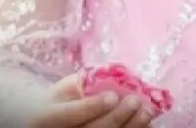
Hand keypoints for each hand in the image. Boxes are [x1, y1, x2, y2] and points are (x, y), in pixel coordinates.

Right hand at [30, 74, 155, 127]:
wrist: (47, 123)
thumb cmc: (59, 101)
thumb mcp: (63, 88)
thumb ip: (81, 82)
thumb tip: (108, 73)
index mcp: (50, 116)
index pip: (72, 115)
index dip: (92, 107)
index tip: (113, 96)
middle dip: (117, 117)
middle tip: (136, 101)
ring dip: (130, 127)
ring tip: (147, 112)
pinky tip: (147, 125)